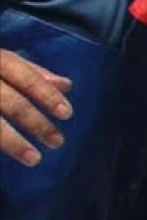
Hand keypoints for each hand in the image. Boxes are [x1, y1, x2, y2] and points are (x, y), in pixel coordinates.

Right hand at [1, 49, 72, 166]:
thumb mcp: (3, 60)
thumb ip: (32, 72)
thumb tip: (66, 85)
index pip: (26, 77)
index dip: (47, 95)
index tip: (67, 114)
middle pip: (11, 103)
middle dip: (36, 123)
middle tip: (57, 142)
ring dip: (13, 143)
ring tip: (34, 159)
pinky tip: (2, 160)